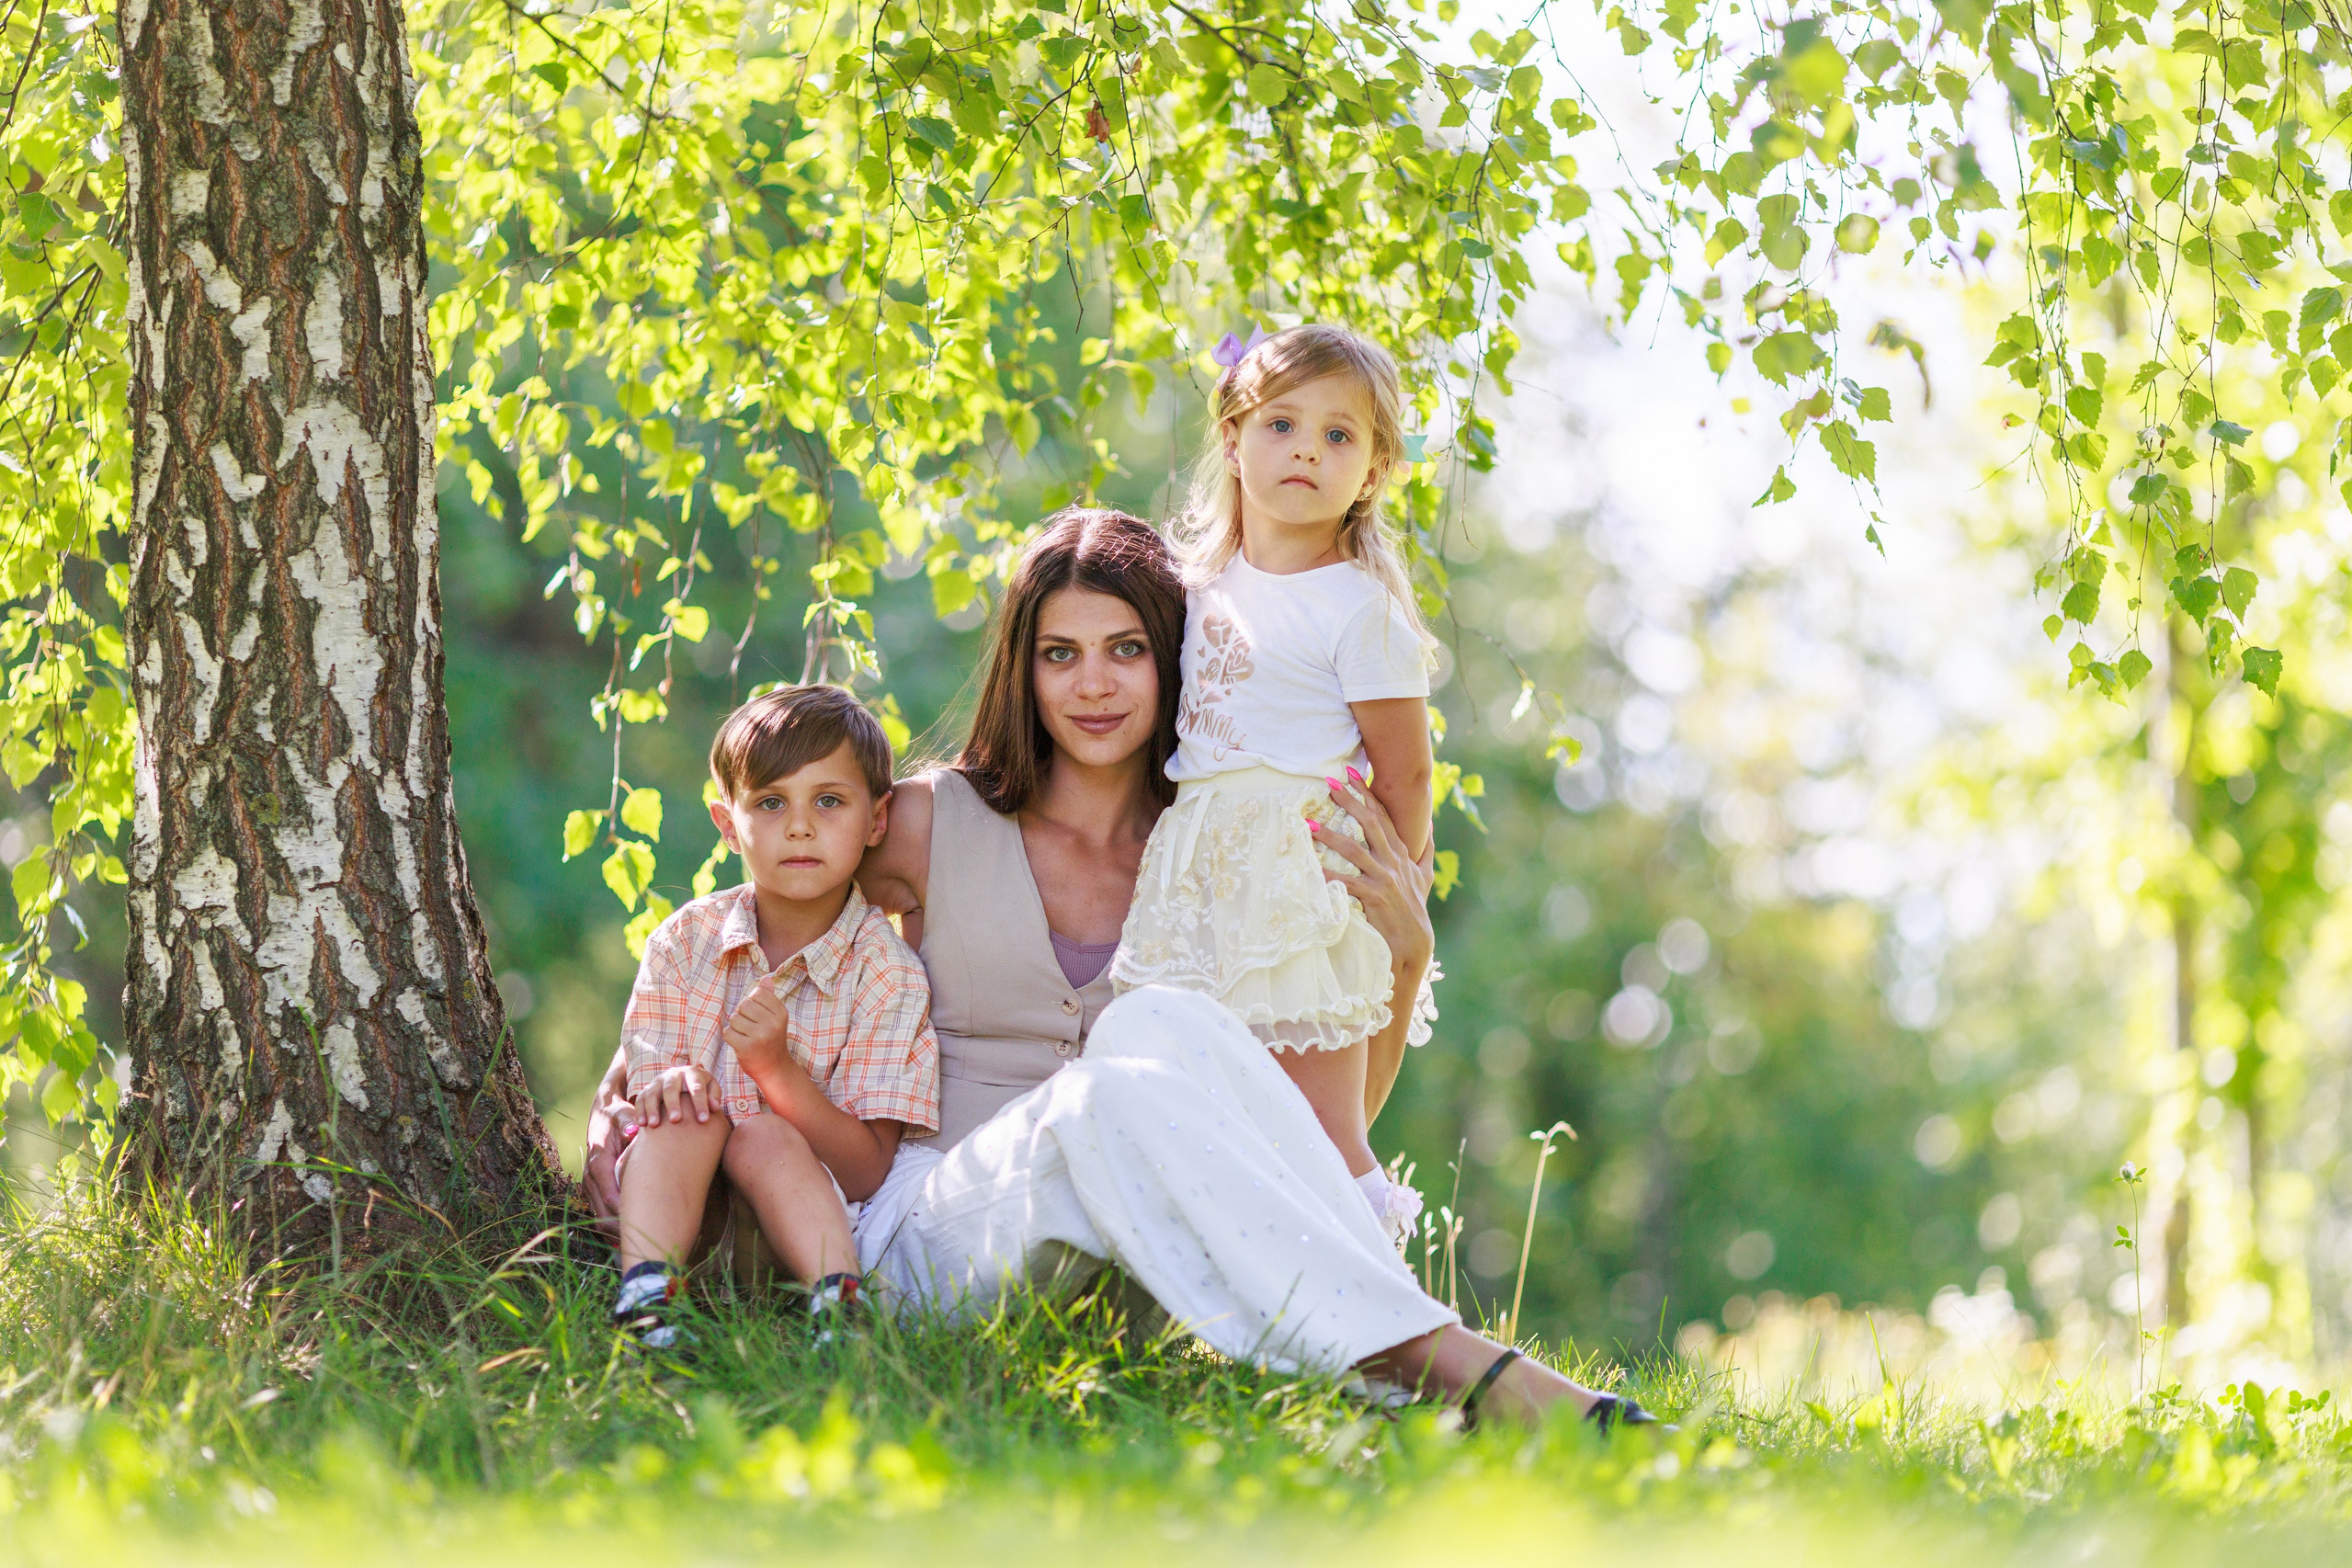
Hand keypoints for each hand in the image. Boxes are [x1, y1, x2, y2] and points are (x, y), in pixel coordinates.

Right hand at [581, 1049, 636, 1228]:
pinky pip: (602, 1214)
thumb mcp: (623, 1111)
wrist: (603, 1112)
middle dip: (624, 1231)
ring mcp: (590, 1185)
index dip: (626, 1215)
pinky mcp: (594, 1190)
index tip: (646, 1225)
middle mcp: (590, 1177)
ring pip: (601, 1218)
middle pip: (604, 1215)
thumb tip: (634, 1130)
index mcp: (598, 1162)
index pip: (610, 1197)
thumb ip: (629, 1120)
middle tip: (650, 1240)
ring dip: (619, 1232)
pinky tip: (636, 1233)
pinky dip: (616, 1226)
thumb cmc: (618, 1113)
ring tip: (645, 1241)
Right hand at [633, 1064, 718, 1127]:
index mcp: (691, 1073)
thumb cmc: (700, 1090)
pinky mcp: (646, 1090)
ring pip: (652, 1093)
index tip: (703, 1120)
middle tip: (676, 1120)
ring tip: (654, 1125)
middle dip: (673, 1104)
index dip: (700, 1103)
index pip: (696, 1087)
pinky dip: (640, 1111)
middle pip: (671, 1088)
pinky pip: (640, 1099)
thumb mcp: (711, 1088)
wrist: (683, 1082)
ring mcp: (658, 1082)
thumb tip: (714, 1107)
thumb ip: (714, 1096)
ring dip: (652, 1109)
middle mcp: (673, 1075)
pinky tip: (642, 1124)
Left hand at [722, 974, 794, 1081]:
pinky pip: (727, 1032)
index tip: (758, 1015)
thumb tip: (765, 978)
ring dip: (735, 1026)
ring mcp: (760, 1036)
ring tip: (745, 1035)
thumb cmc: (772, 1040)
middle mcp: (772, 1023)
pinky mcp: (746, 1047)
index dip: (752, 1002)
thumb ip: (769, 997)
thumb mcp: (775, 1018)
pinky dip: (730, 1036)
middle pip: (743, 1004)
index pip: (758, 993)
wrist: (774, 1068)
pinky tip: (739, 1042)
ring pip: (734, 1018)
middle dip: (742, 1014)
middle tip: (750, 1027)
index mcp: (781, 1013)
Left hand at [1313, 774, 1435, 978]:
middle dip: (1349, 801)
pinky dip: (1328, 874)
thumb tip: (1429, 828)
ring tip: (1310, 824)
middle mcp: (1393, 862)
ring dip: (1331, 836)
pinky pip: (1346, 882)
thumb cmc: (1416, 909)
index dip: (1367, 794)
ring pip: (1355, 850)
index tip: (1351, 774)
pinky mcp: (1374, 898)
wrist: (1415, 943)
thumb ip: (1425, 851)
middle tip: (1329, 783)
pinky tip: (1312, 867)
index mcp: (1401, 853)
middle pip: (1370, 824)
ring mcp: (1384, 879)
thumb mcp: (1425, 877)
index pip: (1384, 816)